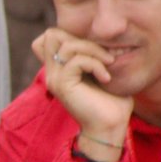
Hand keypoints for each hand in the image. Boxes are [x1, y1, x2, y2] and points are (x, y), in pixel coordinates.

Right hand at [33, 29, 130, 145]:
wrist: (110, 127)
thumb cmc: (112, 102)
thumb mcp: (102, 72)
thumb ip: (93, 55)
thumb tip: (100, 38)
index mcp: (59, 68)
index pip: (48, 37)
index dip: (69, 34)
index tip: (93, 50)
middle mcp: (52, 72)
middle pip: (51, 34)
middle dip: (82, 38)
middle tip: (102, 55)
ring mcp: (55, 78)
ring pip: (67, 45)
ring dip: (93, 51)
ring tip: (108, 64)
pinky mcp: (62, 85)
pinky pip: (76, 61)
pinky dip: (95, 65)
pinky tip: (106, 78)